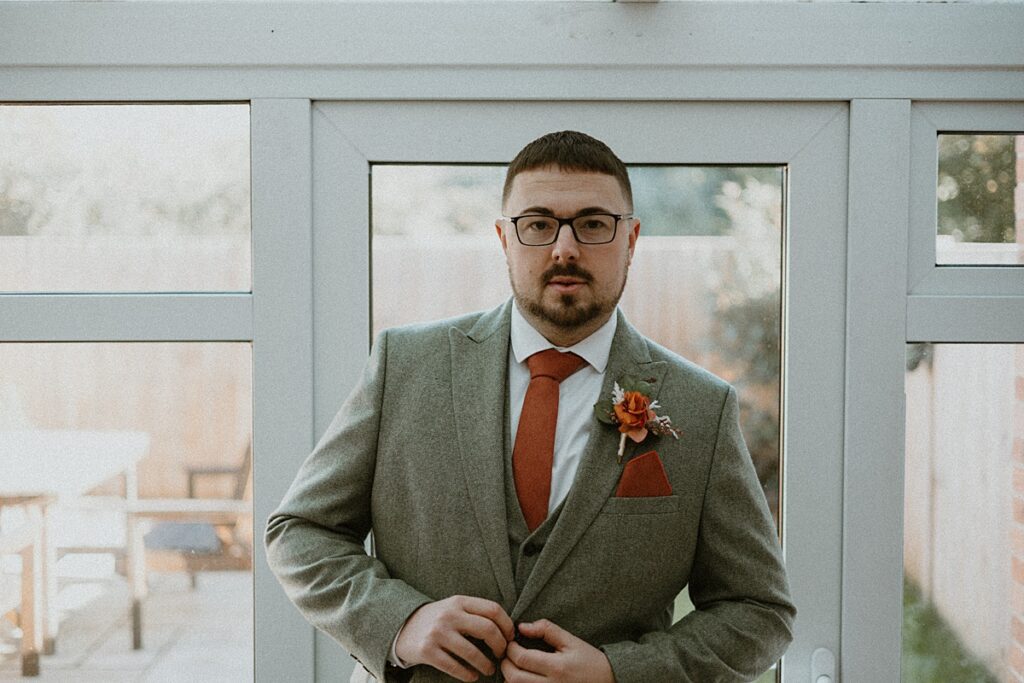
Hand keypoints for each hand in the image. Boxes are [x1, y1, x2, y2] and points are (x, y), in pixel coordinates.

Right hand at [395, 595, 514, 681]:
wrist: (403, 627)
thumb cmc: (437, 619)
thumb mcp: (454, 607)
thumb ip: (475, 613)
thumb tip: (507, 629)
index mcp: (459, 601)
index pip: (493, 609)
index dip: (507, 625)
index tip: (510, 638)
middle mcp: (449, 614)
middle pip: (487, 629)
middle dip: (500, 646)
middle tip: (502, 655)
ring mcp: (437, 633)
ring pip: (472, 653)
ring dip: (486, 665)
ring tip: (489, 669)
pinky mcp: (427, 651)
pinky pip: (454, 667)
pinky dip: (467, 675)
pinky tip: (472, 676)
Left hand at [500, 620, 614, 682]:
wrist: (608, 682)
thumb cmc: (588, 661)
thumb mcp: (570, 641)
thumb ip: (546, 630)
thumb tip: (522, 627)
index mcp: (557, 667)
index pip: (521, 658)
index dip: (511, 649)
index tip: (512, 642)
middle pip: (514, 678)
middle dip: (506, 664)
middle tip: (509, 655)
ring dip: (510, 678)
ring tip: (515, 666)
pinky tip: (523, 678)